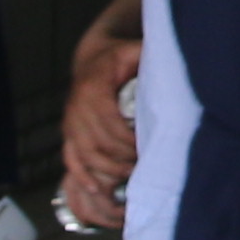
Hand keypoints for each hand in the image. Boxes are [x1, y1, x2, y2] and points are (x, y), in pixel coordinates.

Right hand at [62, 31, 140, 228]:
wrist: (92, 57)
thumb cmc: (118, 56)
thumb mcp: (134, 50)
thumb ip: (148, 56)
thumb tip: (173, 63)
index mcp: (93, 88)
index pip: (109, 123)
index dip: (128, 140)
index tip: (147, 147)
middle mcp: (76, 106)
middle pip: (99, 142)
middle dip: (122, 157)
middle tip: (144, 164)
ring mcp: (69, 121)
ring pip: (85, 154)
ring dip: (108, 169)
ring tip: (130, 174)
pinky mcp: (67, 132)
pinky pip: (70, 157)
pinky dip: (81, 175)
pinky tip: (95, 189)